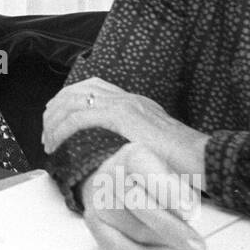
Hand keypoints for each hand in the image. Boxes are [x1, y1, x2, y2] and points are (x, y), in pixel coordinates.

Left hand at [42, 77, 208, 174]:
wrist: (203, 158)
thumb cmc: (181, 160)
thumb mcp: (151, 144)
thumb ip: (129, 142)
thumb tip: (107, 153)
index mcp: (133, 102)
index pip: (91, 88)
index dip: (67, 101)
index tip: (55, 120)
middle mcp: (128, 99)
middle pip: (77, 92)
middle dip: (55, 111)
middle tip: (46, 133)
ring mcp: (125, 105)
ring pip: (74, 103)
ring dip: (56, 122)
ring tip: (49, 142)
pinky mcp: (123, 117)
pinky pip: (81, 118)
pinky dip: (64, 129)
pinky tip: (58, 143)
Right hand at [79, 143, 205, 249]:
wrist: (119, 179)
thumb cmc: (155, 176)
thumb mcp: (177, 164)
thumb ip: (191, 172)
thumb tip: (198, 195)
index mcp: (133, 156)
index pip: (145, 170)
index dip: (168, 191)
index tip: (190, 211)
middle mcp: (110, 174)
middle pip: (138, 205)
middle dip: (171, 229)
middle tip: (197, 246)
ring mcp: (98, 199)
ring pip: (130, 228)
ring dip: (162, 243)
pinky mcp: (93, 222)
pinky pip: (114, 246)